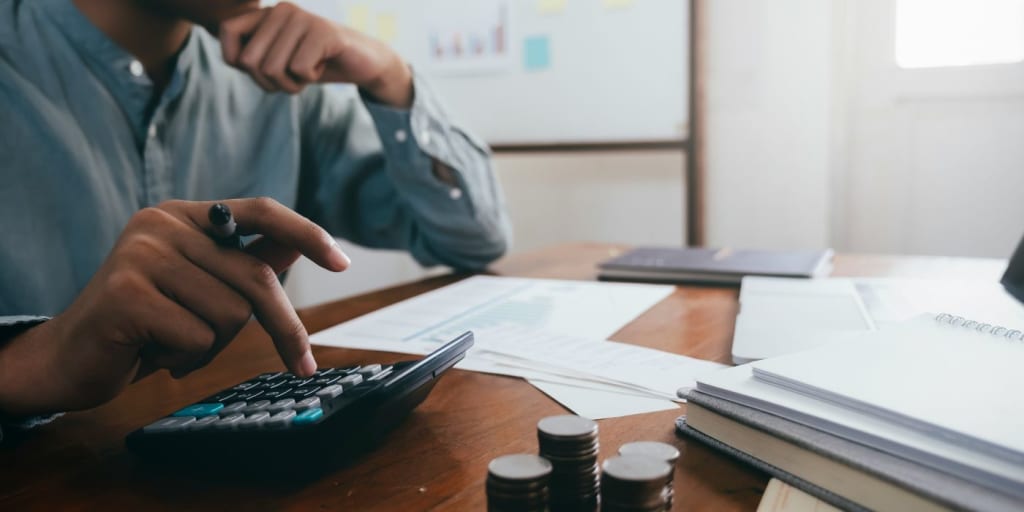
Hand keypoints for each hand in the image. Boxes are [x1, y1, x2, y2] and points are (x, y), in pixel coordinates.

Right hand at [0, 198, 348, 415]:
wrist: (68, 358)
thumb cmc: (144, 325)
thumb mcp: (201, 290)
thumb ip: (245, 264)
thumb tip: (300, 246)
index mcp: (184, 216)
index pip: (260, 211)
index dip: (307, 233)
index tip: (343, 263)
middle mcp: (162, 224)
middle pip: (256, 278)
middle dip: (283, 328)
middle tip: (304, 365)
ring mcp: (141, 254)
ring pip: (230, 314)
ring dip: (211, 346)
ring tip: (172, 343)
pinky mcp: (126, 293)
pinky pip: (197, 337)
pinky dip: (184, 358)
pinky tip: (151, 352)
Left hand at [218, 2, 412, 106]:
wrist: (361, 63)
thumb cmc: (315, 64)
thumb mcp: (277, 61)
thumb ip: (252, 57)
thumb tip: (236, 59)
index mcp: (266, 12)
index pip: (226, 31)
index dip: (237, 60)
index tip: (263, 69)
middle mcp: (281, 8)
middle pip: (249, 60)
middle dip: (269, 82)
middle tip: (291, 76)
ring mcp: (302, 18)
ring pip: (272, 69)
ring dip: (291, 84)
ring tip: (308, 72)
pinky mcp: (322, 32)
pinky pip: (299, 69)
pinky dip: (310, 79)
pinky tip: (322, 66)